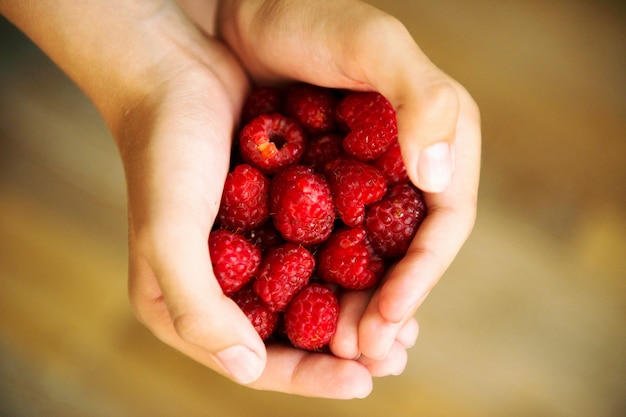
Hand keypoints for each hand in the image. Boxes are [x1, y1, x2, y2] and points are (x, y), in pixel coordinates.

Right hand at [115, 2, 376, 398]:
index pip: (255, 362)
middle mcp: (221, 286)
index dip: (310, 376)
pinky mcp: (275, 216)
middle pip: (290, 337)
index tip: (363, 380)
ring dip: (357, 311)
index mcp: (185, 305)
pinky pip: (321, 254)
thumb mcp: (167, 233)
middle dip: (344, 350)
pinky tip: (389, 265)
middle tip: (396, 353)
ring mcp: (251, 252)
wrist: (176, 72)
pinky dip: (354, 266)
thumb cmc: (163, 151)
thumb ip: (199, 306)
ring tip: (404, 323)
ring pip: (312, 300)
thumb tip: (249, 368)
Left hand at [216, 0, 479, 369]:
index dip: (421, 277)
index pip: (441, 225)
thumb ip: (423, 99)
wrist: (224, 18)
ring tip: (340, 350)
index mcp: (431, 141)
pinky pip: (320, 250)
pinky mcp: (308, 194)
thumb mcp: (372, 43)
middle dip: (387, 309)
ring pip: (362, 263)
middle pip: (402, 255)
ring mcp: (351, 186)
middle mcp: (396, 171)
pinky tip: (303, 316)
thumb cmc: (299, 17)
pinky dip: (316, 286)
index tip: (391, 318)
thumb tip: (436, 179)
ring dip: (355, 310)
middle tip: (364, 355)